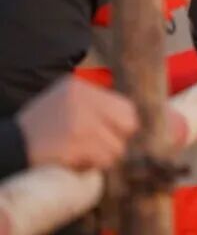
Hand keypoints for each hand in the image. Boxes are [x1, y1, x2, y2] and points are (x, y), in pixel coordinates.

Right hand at [16, 76, 137, 170]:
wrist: (9, 145)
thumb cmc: (38, 126)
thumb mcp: (63, 100)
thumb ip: (92, 103)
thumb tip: (128, 119)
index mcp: (81, 87)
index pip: (126, 108)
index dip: (122, 126)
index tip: (111, 135)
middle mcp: (84, 99)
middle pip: (128, 125)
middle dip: (118, 140)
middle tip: (101, 148)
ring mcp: (82, 120)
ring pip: (117, 147)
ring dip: (103, 157)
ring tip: (83, 155)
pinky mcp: (76, 141)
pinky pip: (103, 159)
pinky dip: (93, 165)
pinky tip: (77, 162)